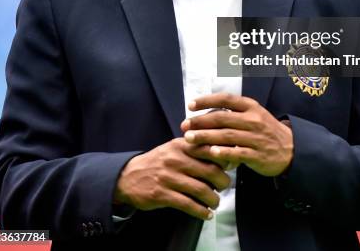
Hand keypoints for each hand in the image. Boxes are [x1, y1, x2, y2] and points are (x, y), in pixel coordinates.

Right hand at [113, 137, 230, 220]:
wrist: (128, 176)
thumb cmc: (158, 162)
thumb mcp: (174, 148)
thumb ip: (195, 149)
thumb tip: (222, 156)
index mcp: (181, 145)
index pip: (209, 149)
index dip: (224, 158)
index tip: (231, 165)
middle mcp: (176, 159)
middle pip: (209, 170)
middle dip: (223, 181)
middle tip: (226, 186)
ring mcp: (168, 177)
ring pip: (200, 189)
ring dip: (213, 199)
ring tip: (216, 202)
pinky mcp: (162, 194)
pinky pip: (187, 204)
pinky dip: (201, 211)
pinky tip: (206, 214)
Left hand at [181, 93, 293, 176]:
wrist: (290, 150)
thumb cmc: (265, 130)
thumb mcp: (253, 115)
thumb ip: (233, 113)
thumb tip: (205, 112)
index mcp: (251, 107)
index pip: (226, 99)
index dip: (207, 101)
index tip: (190, 105)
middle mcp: (253, 120)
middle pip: (222, 118)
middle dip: (200, 122)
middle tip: (184, 126)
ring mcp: (256, 137)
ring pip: (226, 135)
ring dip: (206, 137)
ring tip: (189, 139)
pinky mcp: (258, 155)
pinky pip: (238, 152)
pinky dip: (224, 152)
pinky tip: (211, 152)